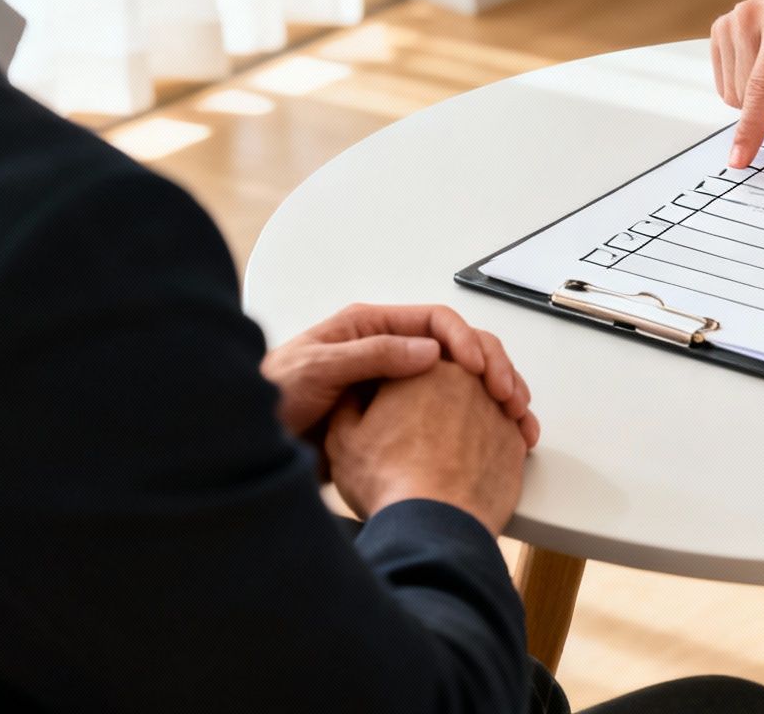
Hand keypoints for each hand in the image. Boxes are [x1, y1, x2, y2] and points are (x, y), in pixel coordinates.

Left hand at [261, 304, 537, 447]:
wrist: (248, 442)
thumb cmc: (270, 397)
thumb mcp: (317, 368)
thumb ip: (371, 355)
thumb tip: (429, 349)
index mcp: (372, 327)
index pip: (436, 321)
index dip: (465, 341)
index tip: (478, 369)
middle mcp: (390, 350)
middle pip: (458, 347)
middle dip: (491, 366)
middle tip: (508, 394)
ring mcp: (398, 384)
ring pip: (461, 380)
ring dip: (493, 393)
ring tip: (515, 416)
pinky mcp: (399, 417)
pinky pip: (449, 410)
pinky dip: (478, 418)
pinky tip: (495, 433)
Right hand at [325, 362, 529, 532]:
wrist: (435, 526)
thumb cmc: (391, 483)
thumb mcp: (344, 439)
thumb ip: (348, 404)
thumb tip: (354, 394)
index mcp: (424, 367)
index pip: (418, 357)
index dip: (407, 378)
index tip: (402, 399)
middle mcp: (468, 379)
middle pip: (458, 372)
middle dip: (446, 391)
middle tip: (430, 419)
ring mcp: (497, 409)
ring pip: (490, 397)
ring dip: (477, 411)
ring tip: (455, 440)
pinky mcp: (516, 440)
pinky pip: (511, 428)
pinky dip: (498, 436)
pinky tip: (481, 454)